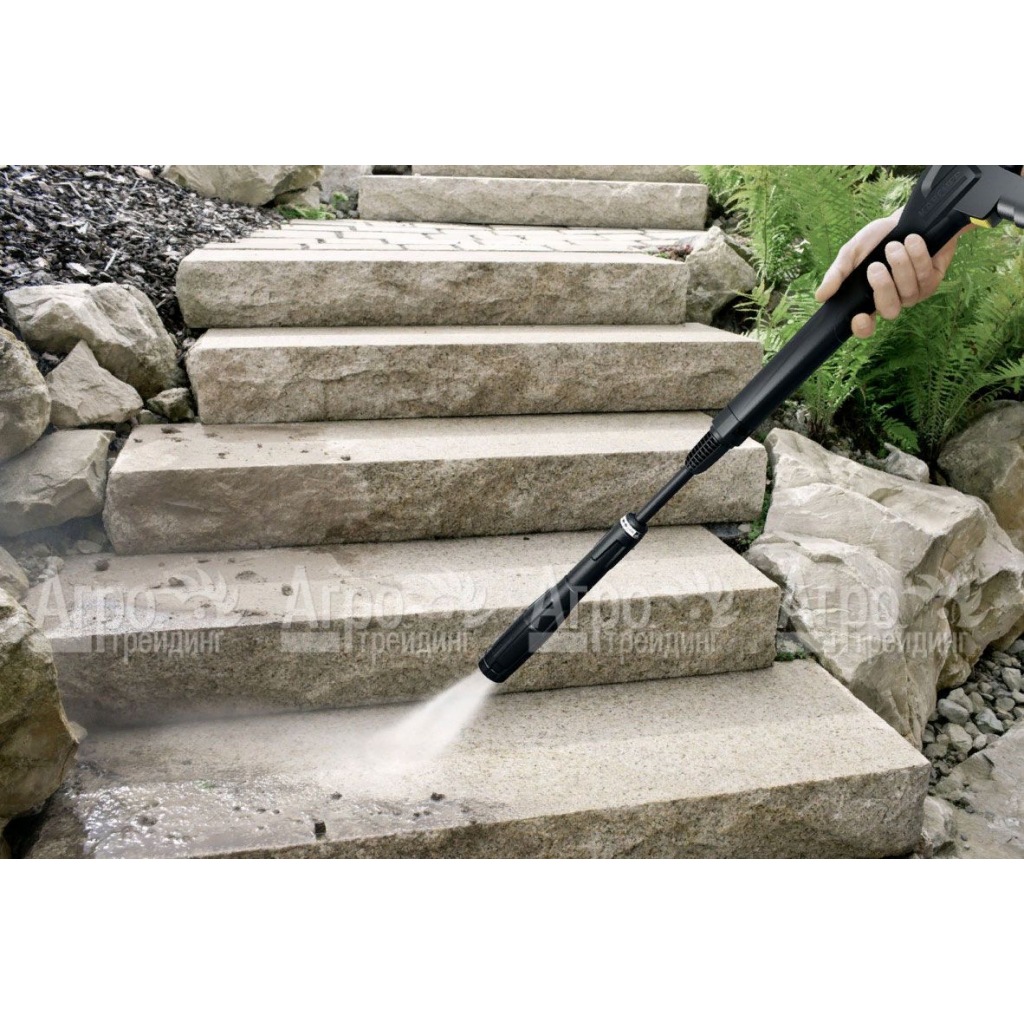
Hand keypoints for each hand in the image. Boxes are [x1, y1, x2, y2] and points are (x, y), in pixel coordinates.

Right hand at [814, 211, 965, 337]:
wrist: (907, 218)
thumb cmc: (877, 238)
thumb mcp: (852, 252)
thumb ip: (837, 274)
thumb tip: (820, 296)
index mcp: (869, 299)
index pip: (866, 326)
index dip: (863, 328)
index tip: (860, 318)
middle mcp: (893, 300)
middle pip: (889, 310)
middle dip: (883, 287)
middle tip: (875, 265)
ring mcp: (915, 292)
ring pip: (909, 293)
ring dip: (901, 266)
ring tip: (894, 245)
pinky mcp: (933, 280)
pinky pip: (926, 277)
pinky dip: (918, 256)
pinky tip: (912, 241)